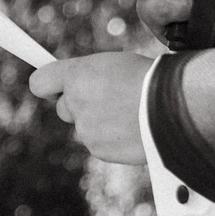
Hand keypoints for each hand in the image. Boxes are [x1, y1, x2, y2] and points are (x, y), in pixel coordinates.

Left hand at [29, 52, 150, 165]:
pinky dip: (114, 139)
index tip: (52, 87)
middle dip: (81, 106)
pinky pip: (100, 144)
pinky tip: (134, 129)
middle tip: (109, 100)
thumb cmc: (149, 79)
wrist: (174, 107)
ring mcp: (85, 129)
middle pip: (65, 108)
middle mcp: (75, 103)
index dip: (48, 85)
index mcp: (77, 75)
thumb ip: (91, 76)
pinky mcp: (98, 150)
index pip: (40, 82)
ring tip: (131, 114)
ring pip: (86, 127)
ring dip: (101, 123)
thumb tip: (83, 85)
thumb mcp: (116, 65)